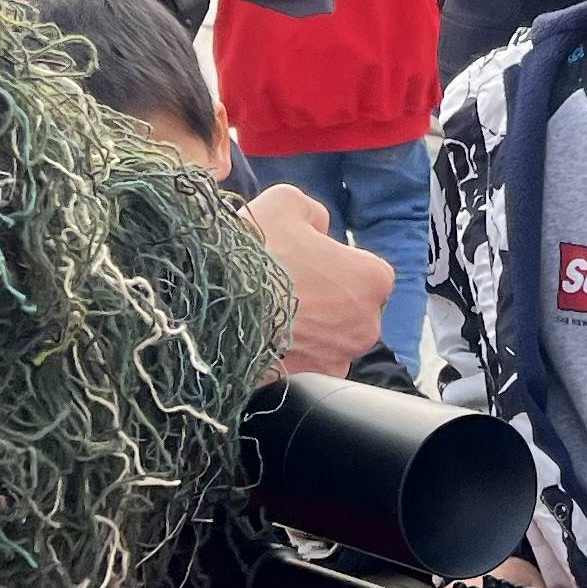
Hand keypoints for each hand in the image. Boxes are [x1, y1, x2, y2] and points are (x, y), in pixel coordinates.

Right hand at [244, 182, 390, 379]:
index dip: (332, 262)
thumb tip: (319, 228)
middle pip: (349, 308)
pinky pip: (306, 364)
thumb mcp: (285, 203)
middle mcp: (368, 326)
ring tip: (268, 314)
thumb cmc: (257, 253)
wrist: (213, 308)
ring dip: (308, 330)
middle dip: (324, 299)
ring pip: (328, 339)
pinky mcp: (310, 384)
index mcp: (373, 279)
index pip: (363, 269)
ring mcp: (339, 360)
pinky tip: (263, 340)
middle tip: (283, 287)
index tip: (302, 261)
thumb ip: (313, 212)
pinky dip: (291, 355)